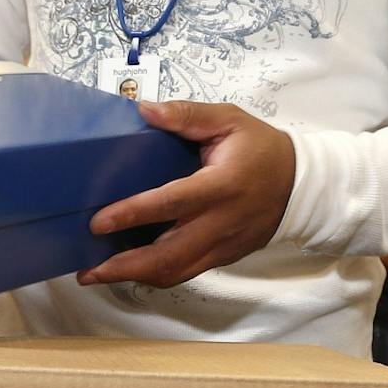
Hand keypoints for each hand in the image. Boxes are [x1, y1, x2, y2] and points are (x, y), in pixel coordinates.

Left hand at [78, 100, 295, 289]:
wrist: (301, 186)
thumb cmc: (261, 148)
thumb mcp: (230, 120)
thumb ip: (187, 114)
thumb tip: (145, 110)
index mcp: (220, 185)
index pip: (171, 203)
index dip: (133, 214)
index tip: (98, 222)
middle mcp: (220, 222)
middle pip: (168, 255)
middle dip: (124, 266)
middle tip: (87, 269)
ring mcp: (222, 246)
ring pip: (175, 272)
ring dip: (134, 277)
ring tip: (96, 275)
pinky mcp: (223, 257)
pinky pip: (185, 273)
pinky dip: (154, 275)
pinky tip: (129, 270)